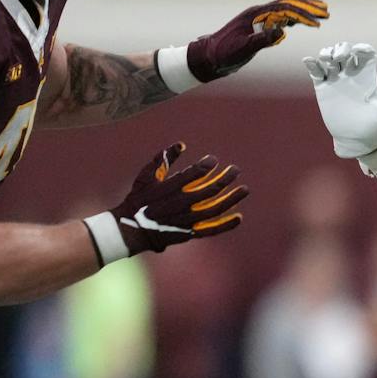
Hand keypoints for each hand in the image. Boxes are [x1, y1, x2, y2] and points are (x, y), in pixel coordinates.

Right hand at [112, 142, 247, 252]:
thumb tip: (181, 145)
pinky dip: (226, 224)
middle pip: (209, 190)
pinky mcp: (189, 233)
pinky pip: (211, 230)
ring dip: (232, 199)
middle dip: (225, 179)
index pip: (193, 174)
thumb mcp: (146, 175)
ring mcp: (186, 220)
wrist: (131, 229)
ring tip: (245, 190)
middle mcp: (180, 204)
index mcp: (169, 188)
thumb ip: (163, 159)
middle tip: (236, 170)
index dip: (206, 166)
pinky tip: (239, 217)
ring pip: (215, 209)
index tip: (213, 160)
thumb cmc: (139, 199)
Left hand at [186, 0, 328, 81]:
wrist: (208, 58)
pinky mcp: (257, 27)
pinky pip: (279, 18)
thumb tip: (282, 31)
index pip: (284, 9)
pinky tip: (301, 23)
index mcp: (255, 15)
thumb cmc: (223, 54)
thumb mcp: (243, 49)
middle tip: (326, 10)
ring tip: (321, 13)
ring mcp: (258, 19)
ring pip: (285, 10)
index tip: (318, 22)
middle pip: (287, 4)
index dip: (303, 14)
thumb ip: (262, 39)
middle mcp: (258, 13)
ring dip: (303, 11)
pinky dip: (293, 18)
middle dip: (308, 7)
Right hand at [304, 42, 376, 158]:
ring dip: (327, 53)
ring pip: (330, 58)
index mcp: (367, 75)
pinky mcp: (323, 88)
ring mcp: (336, 79)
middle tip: (339, 56)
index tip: (358, 50)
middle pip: (346, 51)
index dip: (362, 48)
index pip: (365, 53)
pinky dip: (312, 64)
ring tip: (326, 59)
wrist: (358, 140)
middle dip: (342, 48)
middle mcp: (351, 74)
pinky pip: (316, 71)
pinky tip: (308, 61)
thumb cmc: (376, 126)